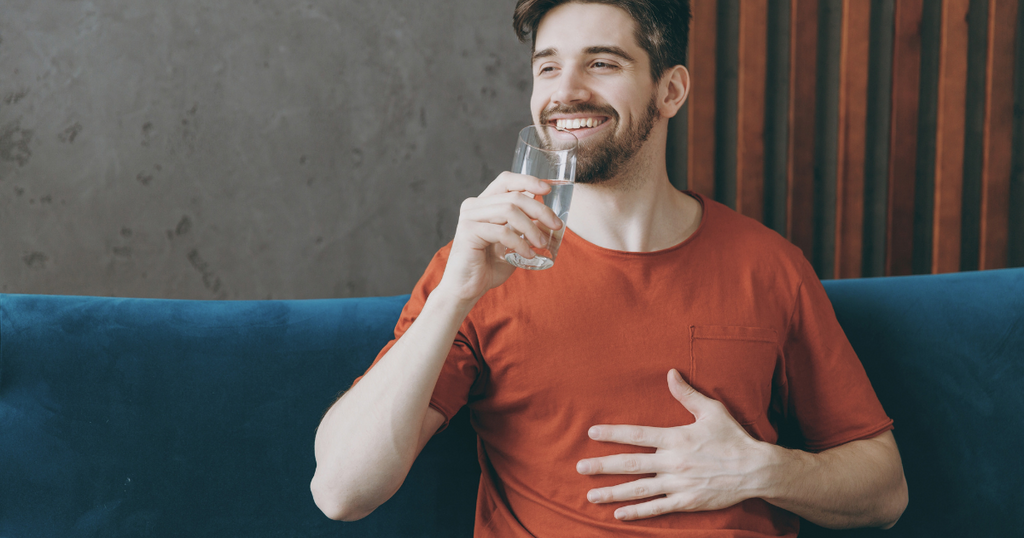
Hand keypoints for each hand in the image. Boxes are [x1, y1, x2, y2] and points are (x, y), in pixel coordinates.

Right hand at [435, 172, 562, 302]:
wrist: (466, 289)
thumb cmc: (489, 266)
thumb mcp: (512, 242)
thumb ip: (524, 226)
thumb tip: (546, 213)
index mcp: (483, 203)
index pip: (506, 180)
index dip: (528, 181)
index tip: (548, 189)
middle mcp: (474, 206)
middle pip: (513, 197)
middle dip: (539, 210)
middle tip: (556, 225)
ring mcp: (469, 217)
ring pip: (509, 211)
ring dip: (531, 228)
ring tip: (541, 244)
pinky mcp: (468, 232)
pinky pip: (502, 231)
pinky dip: (519, 243)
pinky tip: (527, 255)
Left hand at [576, 369, 769, 520]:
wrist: (755, 469)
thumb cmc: (733, 437)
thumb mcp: (712, 410)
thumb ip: (687, 394)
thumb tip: (670, 373)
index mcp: (676, 438)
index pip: (637, 435)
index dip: (612, 434)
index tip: (591, 433)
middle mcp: (673, 462)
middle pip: (630, 464)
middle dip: (602, 466)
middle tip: (579, 466)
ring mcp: (678, 484)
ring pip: (638, 489)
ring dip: (612, 492)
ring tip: (591, 495)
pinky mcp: (686, 502)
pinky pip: (657, 508)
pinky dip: (637, 512)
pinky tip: (618, 513)